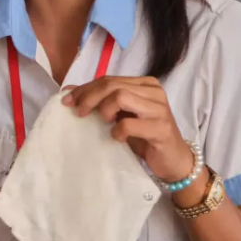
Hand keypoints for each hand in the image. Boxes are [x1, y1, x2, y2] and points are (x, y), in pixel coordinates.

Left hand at [64, 76, 193, 182]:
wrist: (173, 161)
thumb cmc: (145, 137)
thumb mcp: (121, 116)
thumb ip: (102, 101)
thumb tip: (69, 91)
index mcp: (145, 84)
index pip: (109, 79)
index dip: (85, 89)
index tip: (67, 101)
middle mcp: (154, 91)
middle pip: (112, 85)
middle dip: (89, 97)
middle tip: (78, 113)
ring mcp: (160, 109)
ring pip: (121, 97)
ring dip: (104, 110)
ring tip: (103, 123)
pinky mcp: (161, 128)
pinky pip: (129, 124)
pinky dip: (117, 131)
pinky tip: (117, 138)